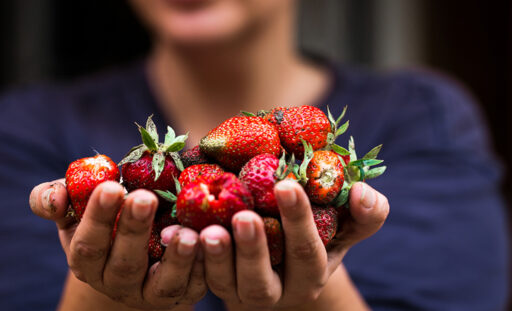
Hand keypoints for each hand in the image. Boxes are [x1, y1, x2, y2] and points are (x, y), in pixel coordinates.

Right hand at [29, 179, 205, 309]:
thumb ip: (55, 199)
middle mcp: (117, 283)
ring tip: (185, 232)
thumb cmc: (106, 218)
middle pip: (125, 264)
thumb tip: (55, 198)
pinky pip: (196, 284)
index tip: (112, 186)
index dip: (98, 217)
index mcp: (88, 261)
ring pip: (164, 283)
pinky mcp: (184, 292)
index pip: (88, 244)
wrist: (139, 245)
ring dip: (176, 259)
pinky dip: (205, 265)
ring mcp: (152, 292)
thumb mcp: (76, 207)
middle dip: (134, 231)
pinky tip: (211, 240)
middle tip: (145, 198)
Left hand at [192, 180, 388, 309]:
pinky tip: (179, 231)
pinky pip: (200, 276)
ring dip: (217, 259)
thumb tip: (365, 193)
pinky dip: (190, 257)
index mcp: (310, 274)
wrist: (282, 256)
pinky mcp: (215, 283)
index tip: (286, 185)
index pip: (307, 251)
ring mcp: (242, 292)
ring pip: (227, 285)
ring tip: (208, 230)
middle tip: (243, 215)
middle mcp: (277, 291)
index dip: (298, 220)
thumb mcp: (343, 226)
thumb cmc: (317, 234)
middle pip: (263, 280)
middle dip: (254, 249)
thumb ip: (365, 213)